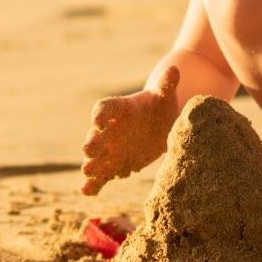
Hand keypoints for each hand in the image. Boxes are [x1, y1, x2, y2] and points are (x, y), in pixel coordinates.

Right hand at [80, 65, 181, 195]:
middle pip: (96, 134)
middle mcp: (109, 129)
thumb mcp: (164, 95)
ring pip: (96, 157)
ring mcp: (109, 148)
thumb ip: (167, 84)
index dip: (101, 113)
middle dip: (92, 142)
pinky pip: (100, 175)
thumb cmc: (159, 106)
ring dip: (91, 164)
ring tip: (88, 172)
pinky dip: (93, 183)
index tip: (98, 119)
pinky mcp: (113, 165)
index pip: (106, 107)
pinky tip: (87, 191)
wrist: (158, 126)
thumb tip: (174, 70)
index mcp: (120, 108)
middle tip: (89, 150)